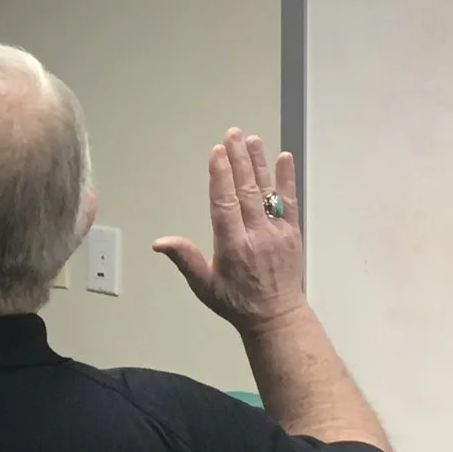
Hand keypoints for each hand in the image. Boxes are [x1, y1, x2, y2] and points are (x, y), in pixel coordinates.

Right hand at [154, 129, 307, 336]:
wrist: (276, 316)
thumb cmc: (236, 302)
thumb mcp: (204, 286)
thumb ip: (185, 259)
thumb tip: (160, 242)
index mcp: (232, 246)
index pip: (225, 204)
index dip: (221, 176)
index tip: (217, 152)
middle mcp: (255, 235)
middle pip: (246, 190)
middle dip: (239, 160)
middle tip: (232, 135)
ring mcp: (276, 232)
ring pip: (266, 191)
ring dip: (259, 163)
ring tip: (251, 139)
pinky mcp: (292, 233)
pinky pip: (289, 201)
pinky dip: (286, 179)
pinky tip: (284, 158)